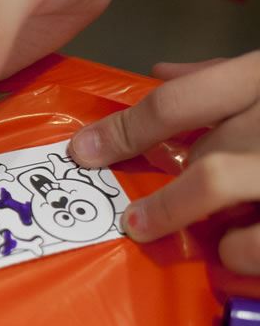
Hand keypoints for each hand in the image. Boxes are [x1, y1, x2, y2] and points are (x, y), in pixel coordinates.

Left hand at [69, 51, 259, 274]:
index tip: (82, 154)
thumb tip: (160, 71)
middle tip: (139, 221)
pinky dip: (237, 255)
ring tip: (212, 242)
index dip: (121, 132)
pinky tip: (237, 253)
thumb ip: (217, 77)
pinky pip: (251, 244)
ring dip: (202, 222)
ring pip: (218, 188)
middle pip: (199, 158)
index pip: (175, 103)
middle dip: (168, 199)